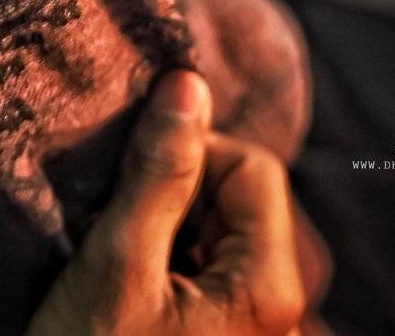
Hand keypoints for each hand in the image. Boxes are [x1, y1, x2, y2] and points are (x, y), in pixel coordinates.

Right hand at [25, 69, 307, 334]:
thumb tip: (187, 84)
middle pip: (241, 202)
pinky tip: (123, 292)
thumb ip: (159, 173)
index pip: (254, 170)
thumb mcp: (117, 264)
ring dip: (166, 229)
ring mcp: (250, 330)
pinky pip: (205, 275)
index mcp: (269, 290)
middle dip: (177, 195)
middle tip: (118, 224)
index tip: (133, 180)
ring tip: (116, 262)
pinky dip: (164, 265)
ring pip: (218, 236)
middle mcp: (278, 312)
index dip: (193, 155)